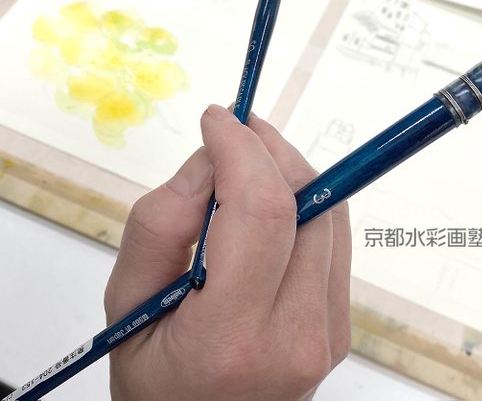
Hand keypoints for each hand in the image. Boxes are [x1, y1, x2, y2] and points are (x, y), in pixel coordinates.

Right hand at [105, 105, 351, 400]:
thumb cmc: (158, 380)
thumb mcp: (129, 304)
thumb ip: (161, 224)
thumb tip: (214, 160)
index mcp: (230, 337)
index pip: (260, 211)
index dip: (243, 149)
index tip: (219, 119)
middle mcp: (296, 335)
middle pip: (307, 203)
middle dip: (271, 150)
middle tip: (236, 130)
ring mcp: (328, 332)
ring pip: (330, 214)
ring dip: (290, 173)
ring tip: (249, 162)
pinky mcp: (342, 325)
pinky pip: (334, 239)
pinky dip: (305, 204)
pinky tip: (272, 203)